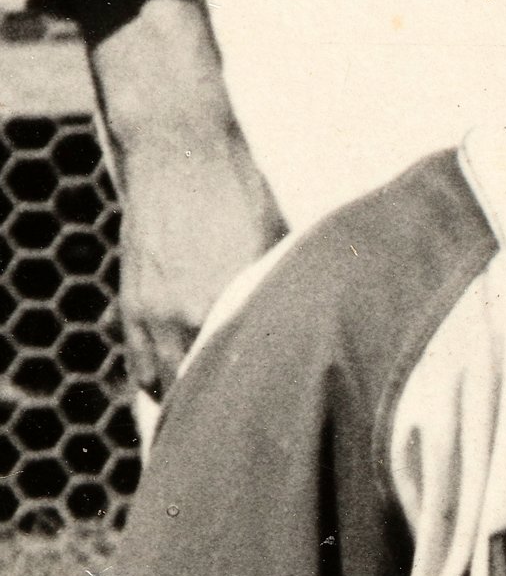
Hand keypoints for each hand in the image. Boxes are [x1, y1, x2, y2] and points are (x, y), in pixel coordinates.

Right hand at [117, 127, 284, 397]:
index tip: (275, 418)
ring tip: (209, 416)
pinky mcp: (131, 304)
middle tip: (245, 427)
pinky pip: (140, 365)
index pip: (246, 377)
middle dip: (222, 411)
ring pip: (168, 387)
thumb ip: (280, 294)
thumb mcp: (277, 243)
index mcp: (232, 304)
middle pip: (204, 392)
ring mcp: (153, 314)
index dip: (260, 402)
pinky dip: (158, 383)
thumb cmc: (240, 190)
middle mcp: (188, 318)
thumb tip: (305, 330)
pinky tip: (176, 390)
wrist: (178, 148)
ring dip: (187, 401)